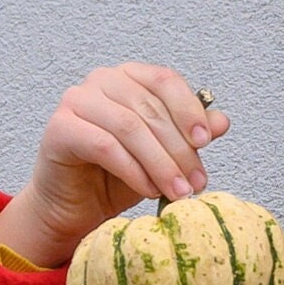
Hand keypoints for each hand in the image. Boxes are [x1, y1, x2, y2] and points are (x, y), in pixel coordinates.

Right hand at [0, 64, 232, 269]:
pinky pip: (105, 146)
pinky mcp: (60, 128)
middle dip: (178, 149)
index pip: (165, 80)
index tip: (207, 142)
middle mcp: (102, 80)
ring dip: (160, 164)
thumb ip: (188, 137)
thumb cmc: (117, 177)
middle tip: (196, 183)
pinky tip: (149, 191)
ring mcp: (77, 100)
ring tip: (177, 193)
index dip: (188, 110)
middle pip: (149, 108)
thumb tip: (222, 122)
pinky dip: (133, 171)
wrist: (74, 207)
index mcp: (129, 77)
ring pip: (130, 127)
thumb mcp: (162, 157)